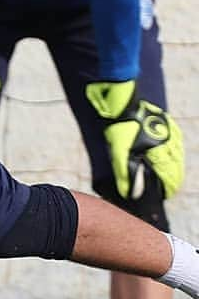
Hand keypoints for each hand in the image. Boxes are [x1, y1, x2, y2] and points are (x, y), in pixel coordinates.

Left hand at [85, 79, 184, 199]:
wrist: (121, 104)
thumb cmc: (120, 129)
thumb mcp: (120, 155)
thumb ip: (126, 175)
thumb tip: (131, 194)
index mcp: (160, 152)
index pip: (171, 175)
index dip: (169, 186)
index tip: (167, 194)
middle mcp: (169, 142)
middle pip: (176, 165)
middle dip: (173, 177)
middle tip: (168, 187)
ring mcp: (170, 130)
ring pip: (177, 152)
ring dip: (174, 164)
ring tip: (170, 173)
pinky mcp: (167, 121)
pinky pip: (175, 138)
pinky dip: (174, 149)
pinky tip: (170, 152)